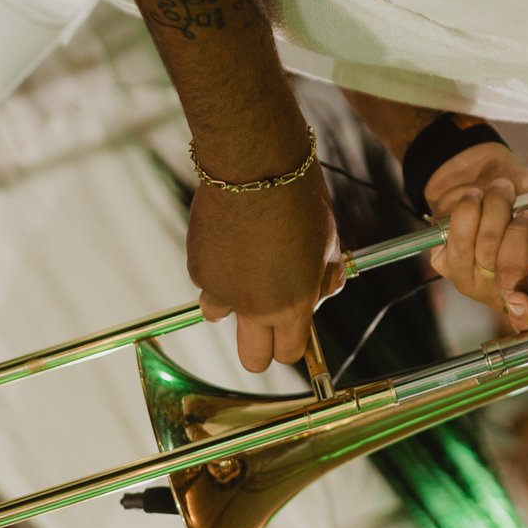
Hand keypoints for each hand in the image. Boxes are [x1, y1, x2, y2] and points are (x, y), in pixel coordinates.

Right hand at [187, 167, 340, 370]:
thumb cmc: (299, 201)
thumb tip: (320, 296)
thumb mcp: (329, 244)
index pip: (289, 354)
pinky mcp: (198, 270)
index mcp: (294, 305)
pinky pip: (208, 282)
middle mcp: (256, 307)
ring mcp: (222, 291)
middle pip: (252, 360)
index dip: (291, 345)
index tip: (292, 332)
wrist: (255, 166)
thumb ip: (323, 280)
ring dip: (232, 301)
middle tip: (265, 323)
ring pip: (220, 316)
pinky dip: (217, 268)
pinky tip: (230, 238)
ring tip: (246, 262)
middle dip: (259, 349)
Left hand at [426, 143, 527, 331]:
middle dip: (519, 234)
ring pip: (480, 251)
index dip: (525, 316)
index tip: (520, 298)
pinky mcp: (446, 264)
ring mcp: (474, 284)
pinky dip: (469, 209)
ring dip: (496, 210)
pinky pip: (455, 238)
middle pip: (508, 278)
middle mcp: (510, 296)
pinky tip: (478, 202)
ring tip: (503, 195)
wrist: (494, 177)